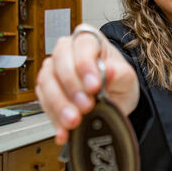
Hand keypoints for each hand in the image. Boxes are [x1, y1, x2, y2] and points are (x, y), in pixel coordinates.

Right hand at [36, 24, 138, 144]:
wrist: (113, 97)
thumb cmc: (118, 80)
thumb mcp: (127, 78)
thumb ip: (120, 74)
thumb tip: (110, 71)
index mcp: (89, 41)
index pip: (82, 45)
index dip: (85, 65)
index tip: (94, 86)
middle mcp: (68, 51)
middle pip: (59, 62)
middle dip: (72, 87)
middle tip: (86, 106)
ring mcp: (54, 70)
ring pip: (47, 82)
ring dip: (60, 105)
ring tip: (74, 121)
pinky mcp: (46, 90)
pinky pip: (44, 102)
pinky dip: (54, 118)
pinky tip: (64, 130)